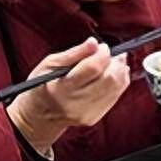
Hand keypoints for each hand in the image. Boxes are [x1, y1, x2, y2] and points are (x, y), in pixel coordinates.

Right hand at [6, 38, 130, 152]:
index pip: (93, 68)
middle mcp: (76, 103)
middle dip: (116, 62)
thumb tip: (95, 43)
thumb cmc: (42, 84)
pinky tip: (113, 74)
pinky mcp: (94, 117)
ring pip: (116, 88)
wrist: (40, 114)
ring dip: (120, 71)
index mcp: (62, 87)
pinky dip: (119, 82)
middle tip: (113, 54)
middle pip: (109, 79)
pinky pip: (115, 96)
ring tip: (115, 62)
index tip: (102, 47)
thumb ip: (74, 53)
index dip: (103, 54)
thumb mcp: (50, 64)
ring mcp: (87, 113)